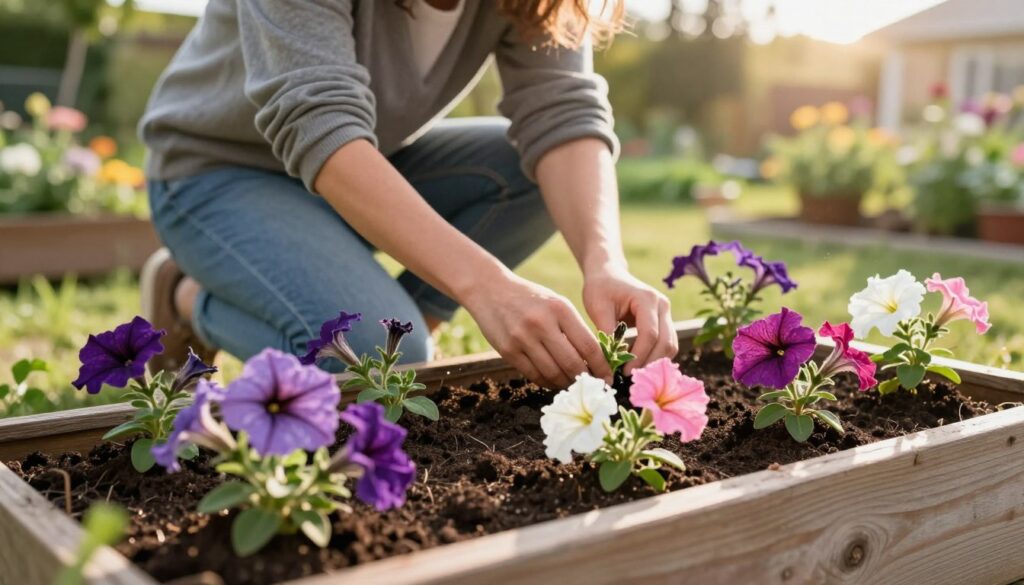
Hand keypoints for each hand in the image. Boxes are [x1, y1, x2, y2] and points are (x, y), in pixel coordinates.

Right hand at [461, 271, 612, 387]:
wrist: (490, 290)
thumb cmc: (530, 299)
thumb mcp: (556, 304)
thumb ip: (574, 328)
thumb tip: (594, 360)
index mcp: (560, 309)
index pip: (589, 346)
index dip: (601, 367)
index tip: (608, 378)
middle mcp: (542, 323)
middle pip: (572, 363)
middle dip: (585, 379)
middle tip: (592, 386)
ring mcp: (523, 338)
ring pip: (553, 373)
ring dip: (566, 383)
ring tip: (572, 384)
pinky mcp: (508, 351)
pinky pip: (534, 374)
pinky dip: (547, 382)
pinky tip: (553, 381)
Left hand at [582, 266, 677, 374]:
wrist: (608, 274)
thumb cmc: (600, 289)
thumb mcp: (598, 308)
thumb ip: (607, 333)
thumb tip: (612, 363)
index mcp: (647, 299)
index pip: (650, 334)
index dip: (639, 356)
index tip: (624, 372)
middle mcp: (662, 305)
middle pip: (666, 342)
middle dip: (649, 363)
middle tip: (630, 378)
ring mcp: (666, 313)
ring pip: (670, 346)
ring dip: (654, 362)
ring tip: (633, 373)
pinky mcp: (664, 322)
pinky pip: (666, 344)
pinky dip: (654, 357)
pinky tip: (636, 365)